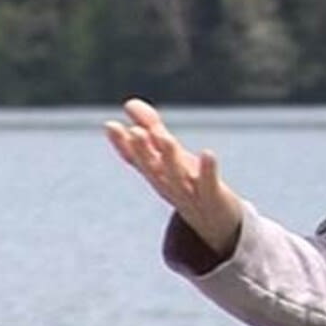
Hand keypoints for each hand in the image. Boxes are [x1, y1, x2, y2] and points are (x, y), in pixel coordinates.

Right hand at [105, 98, 243, 255]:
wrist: (214, 223)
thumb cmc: (188, 183)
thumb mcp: (169, 155)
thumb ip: (151, 128)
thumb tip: (129, 103)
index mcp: (156, 174)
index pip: (136, 158)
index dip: (122, 144)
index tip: (110, 125)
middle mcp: (168, 184)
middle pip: (153, 168)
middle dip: (143, 151)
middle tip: (135, 132)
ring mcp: (190, 193)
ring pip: (177, 176)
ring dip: (170, 158)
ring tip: (165, 137)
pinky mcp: (213, 196)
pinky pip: (209, 184)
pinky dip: (208, 170)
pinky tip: (208, 153)